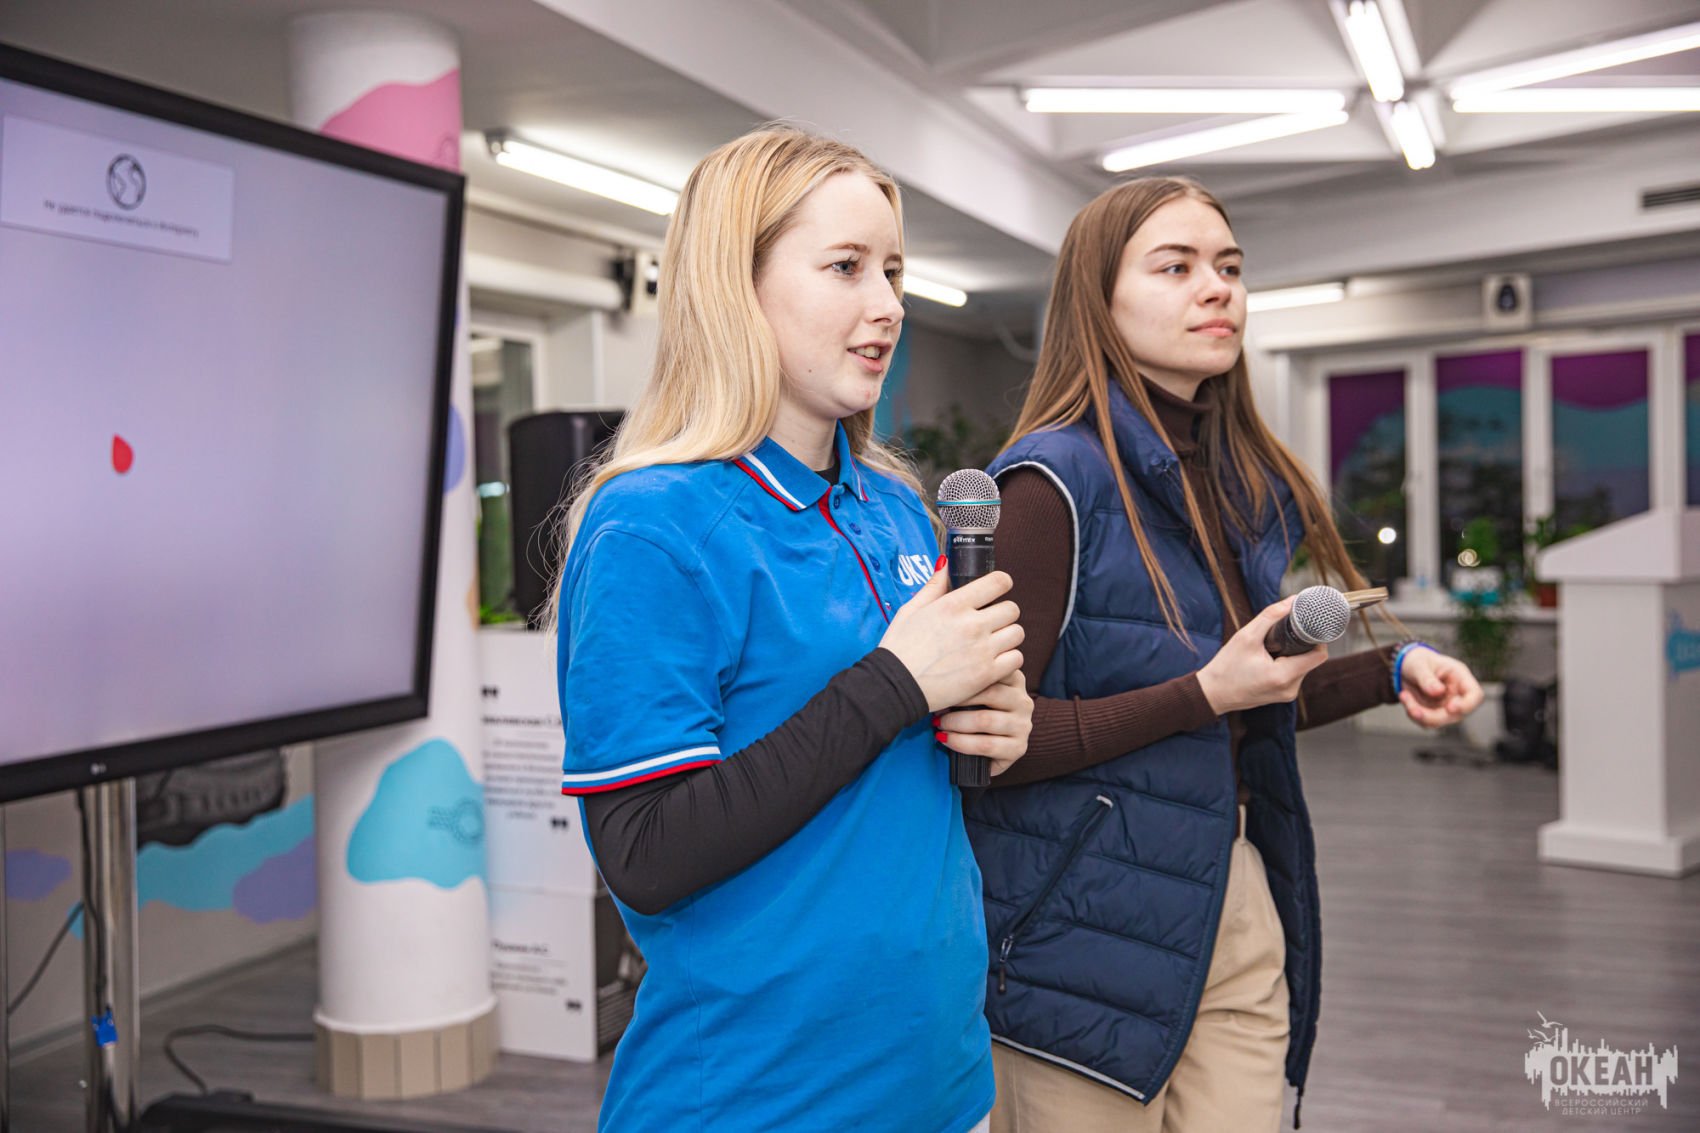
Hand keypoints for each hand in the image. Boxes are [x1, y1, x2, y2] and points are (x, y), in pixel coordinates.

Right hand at [879, 560, 1023, 711]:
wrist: (894, 686)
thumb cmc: (899, 648)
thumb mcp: (911, 610)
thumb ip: (933, 586)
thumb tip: (945, 564)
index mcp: (953, 605)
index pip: (999, 582)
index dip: (1001, 584)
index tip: (997, 590)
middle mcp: (972, 624)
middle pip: (1012, 609)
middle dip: (1004, 613)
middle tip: (992, 622)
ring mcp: (981, 650)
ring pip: (1017, 633)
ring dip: (1008, 636)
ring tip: (993, 643)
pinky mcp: (986, 674)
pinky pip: (1016, 659)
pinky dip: (1009, 659)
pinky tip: (994, 661)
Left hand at [935, 668, 1032, 776]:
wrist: (981, 749)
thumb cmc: (971, 713)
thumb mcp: (973, 691)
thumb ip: (968, 678)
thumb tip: (943, 674)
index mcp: (1015, 679)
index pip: (992, 670)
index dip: (965, 676)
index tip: (944, 682)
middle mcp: (1023, 701)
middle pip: (990, 693)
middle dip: (958, 700)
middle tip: (937, 705)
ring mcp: (1023, 725)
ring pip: (985, 720)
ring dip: (956, 723)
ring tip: (939, 724)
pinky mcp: (1019, 748)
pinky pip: (986, 744)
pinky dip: (961, 742)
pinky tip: (946, 740)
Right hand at [1196, 596, 1330, 714]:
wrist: (1213, 693)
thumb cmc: (1226, 666)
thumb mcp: (1246, 636)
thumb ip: (1271, 616)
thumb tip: (1292, 601)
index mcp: (1283, 676)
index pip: (1319, 655)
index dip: (1316, 638)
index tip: (1306, 627)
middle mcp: (1290, 688)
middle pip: (1311, 660)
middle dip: (1300, 645)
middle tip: (1281, 637)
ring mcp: (1287, 694)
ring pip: (1303, 667)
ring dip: (1293, 655)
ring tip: (1272, 650)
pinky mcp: (1283, 696)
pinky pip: (1294, 675)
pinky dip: (1287, 665)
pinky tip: (1270, 661)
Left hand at [1398, 648, 1483, 727]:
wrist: (1405, 667)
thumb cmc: (1417, 661)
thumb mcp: (1419, 664)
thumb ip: (1427, 678)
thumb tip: (1438, 692)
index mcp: (1460, 677)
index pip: (1475, 695)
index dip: (1467, 705)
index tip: (1450, 708)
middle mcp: (1457, 694)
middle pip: (1455, 715)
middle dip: (1432, 716)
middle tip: (1412, 709)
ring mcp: (1447, 706)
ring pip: (1438, 721)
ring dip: (1418, 714)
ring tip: (1404, 695)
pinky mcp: (1434, 713)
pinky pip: (1426, 722)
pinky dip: (1413, 713)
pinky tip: (1405, 697)